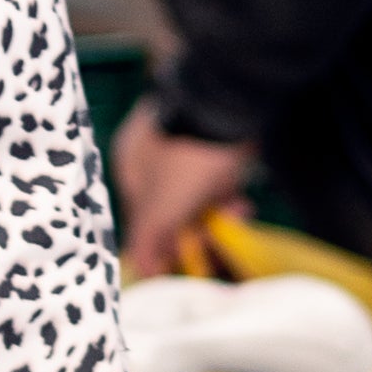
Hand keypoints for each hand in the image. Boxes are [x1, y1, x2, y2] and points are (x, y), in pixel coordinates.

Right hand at [112, 97, 258, 279]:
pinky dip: (226, 190)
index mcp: (128, 166)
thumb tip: (141, 269)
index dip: (161, 244)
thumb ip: (147, 240)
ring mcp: (181, 139)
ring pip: (195, 190)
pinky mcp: (212, 134)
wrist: (230, 101)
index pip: (139, 217)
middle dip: (194, 228)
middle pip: (169, 204)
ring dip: (215, 212)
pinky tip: (243, 202)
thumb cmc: (188, 161)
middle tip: (217, 245)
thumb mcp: (162, 208)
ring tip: (238, 216)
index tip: (183, 262)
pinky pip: (215, 173)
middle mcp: (149, 151)